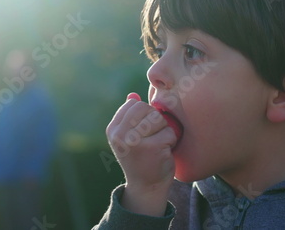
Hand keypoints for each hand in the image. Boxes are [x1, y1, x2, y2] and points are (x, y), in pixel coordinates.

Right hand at [106, 93, 176, 215]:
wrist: (147, 187)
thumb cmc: (141, 159)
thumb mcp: (129, 137)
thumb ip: (130, 117)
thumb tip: (133, 95)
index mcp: (113, 130)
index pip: (134, 104)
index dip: (145, 114)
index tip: (144, 130)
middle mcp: (120, 135)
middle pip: (147, 108)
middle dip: (155, 120)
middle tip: (153, 137)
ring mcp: (134, 141)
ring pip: (159, 119)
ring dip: (164, 131)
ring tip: (158, 144)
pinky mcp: (151, 148)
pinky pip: (169, 132)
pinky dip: (171, 142)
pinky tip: (163, 152)